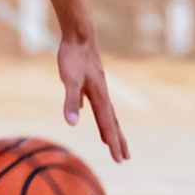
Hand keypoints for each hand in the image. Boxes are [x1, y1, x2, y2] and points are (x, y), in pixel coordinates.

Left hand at [58, 33, 127, 161]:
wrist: (78, 35)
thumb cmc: (73, 57)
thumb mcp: (69, 80)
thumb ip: (71, 102)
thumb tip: (72, 124)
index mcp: (99, 96)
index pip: (107, 124)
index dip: (113, 143)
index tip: (120, 159)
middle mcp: (101, 93)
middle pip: (112, 121)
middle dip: (118, 141)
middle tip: (124, 158)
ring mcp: (96, 87)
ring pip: (106, 112)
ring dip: (110, 127)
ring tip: (111, 140)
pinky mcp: (89, 80)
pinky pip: (94, 101)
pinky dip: (94, 111)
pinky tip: (85, 111)